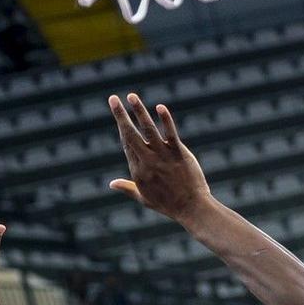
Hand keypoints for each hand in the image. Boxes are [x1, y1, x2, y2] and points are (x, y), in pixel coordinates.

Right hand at [108, 94, 213, 223]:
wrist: (191, 208)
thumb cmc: (168, 204)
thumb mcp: (144, 198)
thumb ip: (127, 188)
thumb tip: (111, 184)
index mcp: (137, 170)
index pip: (126, 144)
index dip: (122, 127)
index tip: (118, 112)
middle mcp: (147, 161)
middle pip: (130, 134)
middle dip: (120, 115)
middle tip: (112, 99)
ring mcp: (163, 156)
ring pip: (148, 129)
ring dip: (138, 111)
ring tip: (131, 96)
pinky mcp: (179, 153)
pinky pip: (171, 134)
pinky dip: (165, 120)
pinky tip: (160, 107)